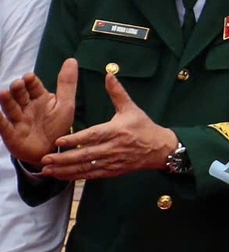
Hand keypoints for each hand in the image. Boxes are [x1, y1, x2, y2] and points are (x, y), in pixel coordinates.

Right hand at [0, 62, 77, 171]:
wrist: (49, 151)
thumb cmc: (57, 126)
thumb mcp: (65, 105)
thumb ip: (67, 84)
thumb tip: (71, 59)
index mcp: (39, 98)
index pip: (33, 86)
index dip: (30, 81)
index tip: (29, 77)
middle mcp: (26, 106)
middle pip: (20, 95)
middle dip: (18, 89)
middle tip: (18, 84)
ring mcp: (17, 120)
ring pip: (10, 108)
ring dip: (7, 101)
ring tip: (3, 93)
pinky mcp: (11, 134)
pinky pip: (4, 126)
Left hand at [40, 72, 176, 181]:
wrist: (160, 149)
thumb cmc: (144, 127)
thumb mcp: (131, 108)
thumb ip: (117, 93)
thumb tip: (108, 74)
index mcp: (117, 131)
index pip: (93, 136)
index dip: (76, 140)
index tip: (59, 142)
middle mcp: (114, 148)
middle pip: (85, 155)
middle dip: (64, 158)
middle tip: (45, 159)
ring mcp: (113, 161)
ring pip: (86, 167)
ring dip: (65, 170)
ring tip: (47, 170)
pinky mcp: (113, 171)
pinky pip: (91, 175)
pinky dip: (75, 177)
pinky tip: (62, 176)